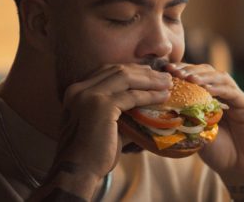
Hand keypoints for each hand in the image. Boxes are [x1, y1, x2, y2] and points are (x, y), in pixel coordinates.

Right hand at [47, 64, 171, 199]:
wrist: (76, 173)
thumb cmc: (90, 154)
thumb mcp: (101, 124)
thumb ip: (118, 112)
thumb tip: (143, 108)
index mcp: (76, 91)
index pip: (107, 71)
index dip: (130, 70)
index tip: (149, 73)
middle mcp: (80, 89)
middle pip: (117, 70)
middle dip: (143, 72)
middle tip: (163, 77)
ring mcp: (89, 96)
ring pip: (126, 78)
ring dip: (150, 80)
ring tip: (167, 83)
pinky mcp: (101, 106)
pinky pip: (131, 96)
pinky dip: (149, 95)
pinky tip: (163, 96)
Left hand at [165, 63, 243, 199]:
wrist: (239, 168)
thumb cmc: (216, 151)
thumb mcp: (195, 131)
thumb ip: (185, 116)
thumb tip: (161, 104)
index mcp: (210, 96)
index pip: (195, 76)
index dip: (181, 71)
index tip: (166, 71)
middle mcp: (224, 93)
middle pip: (207, 71)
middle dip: (191, 69)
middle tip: (176, 72)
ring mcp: (237, 97)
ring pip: (220, 77)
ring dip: (204, 76)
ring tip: (190, 78)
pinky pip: (232, 92)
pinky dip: (219, 89)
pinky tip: (207, 89)